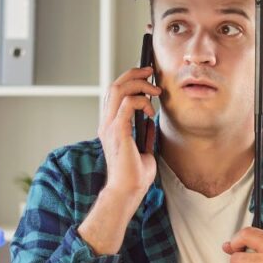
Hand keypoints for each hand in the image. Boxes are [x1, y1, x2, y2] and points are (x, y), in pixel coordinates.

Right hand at [98, 66, 160, 198]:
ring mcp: (109, 126)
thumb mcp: (143, 149)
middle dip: (134, 74)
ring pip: (118, 90)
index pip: (114, 93)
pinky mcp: (118, 131)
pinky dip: (141, 101)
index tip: (146, 76)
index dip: (129, 79)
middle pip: (114, 85)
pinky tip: (151, 110)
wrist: (128, 190)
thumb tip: (150, 121)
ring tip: (155, 91)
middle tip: (151, 71)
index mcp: (110, 126)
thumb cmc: (134, 175)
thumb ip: (144, 134)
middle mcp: (106, 123)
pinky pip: (127, 104)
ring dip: (139, 84)